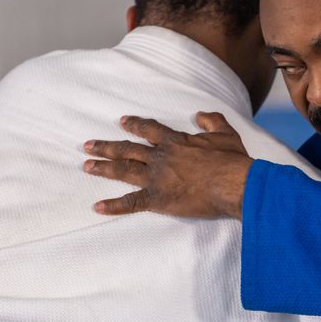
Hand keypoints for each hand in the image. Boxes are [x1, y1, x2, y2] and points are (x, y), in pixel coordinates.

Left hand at [83, 112, 252, 218]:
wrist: (233, 184)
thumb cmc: (231, 161)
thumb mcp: (226, 134)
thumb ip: (212, 121)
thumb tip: (200, 114)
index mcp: (175, 141)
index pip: (149, 129)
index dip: (135, 125)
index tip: (123, 121)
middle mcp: (160, 157)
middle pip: (127, 149)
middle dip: (107, 146)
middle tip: (88, 144)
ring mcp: (156, 178)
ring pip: (123, 170)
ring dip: (103, 167)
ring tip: (86, 166)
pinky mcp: (158, 199)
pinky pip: (131, 203)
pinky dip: (114, 206)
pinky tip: (97, 207)